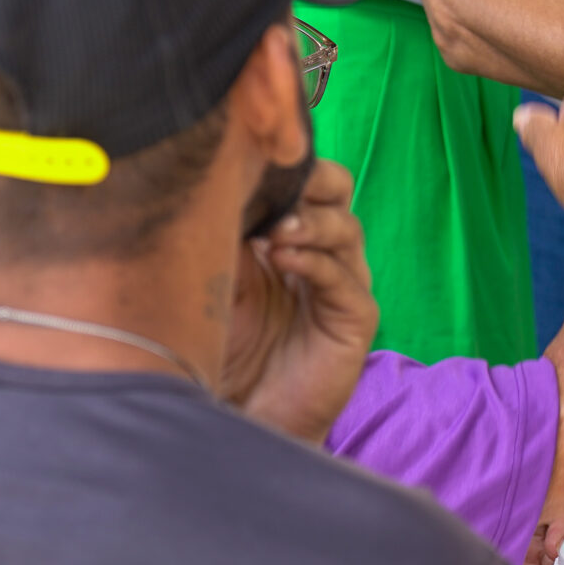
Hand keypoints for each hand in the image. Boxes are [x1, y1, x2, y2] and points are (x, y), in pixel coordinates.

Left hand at [222, 159, 377, 446]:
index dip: (285, 161)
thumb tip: (207, 177)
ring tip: (275, 230)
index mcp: (289, 232)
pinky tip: (284, 259)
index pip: (304, 178)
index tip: (248, 152)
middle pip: (336, 191)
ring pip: (345, 229)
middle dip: (311, 180)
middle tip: (275, 182)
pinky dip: (316, 262)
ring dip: (310, 222)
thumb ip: (220, 228)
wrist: (236, 413)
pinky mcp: (356, 319)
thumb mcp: (212, 273)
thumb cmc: (219, 344)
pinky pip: (345, 279)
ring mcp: (342, 283)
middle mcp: (321, 251)